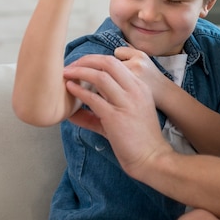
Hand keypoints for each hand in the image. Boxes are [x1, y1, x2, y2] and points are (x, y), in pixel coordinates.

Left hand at [63, 54, 172, 176]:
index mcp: (139, 87)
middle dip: (86, 60)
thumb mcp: (122, 119)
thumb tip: (72, 113)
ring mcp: (126, 102)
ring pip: (100, 76)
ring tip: (66, 74)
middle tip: (70, 66)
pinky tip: (70, 89)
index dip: (94, 60)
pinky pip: (93, 98)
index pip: (115, 63)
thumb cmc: (139, 140)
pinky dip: (79, 91)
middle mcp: (135, 90)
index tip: (79, 65)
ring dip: (79, 72)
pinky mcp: (116, 117)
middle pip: (108, 63)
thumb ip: (96, 114)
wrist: (152, 158)